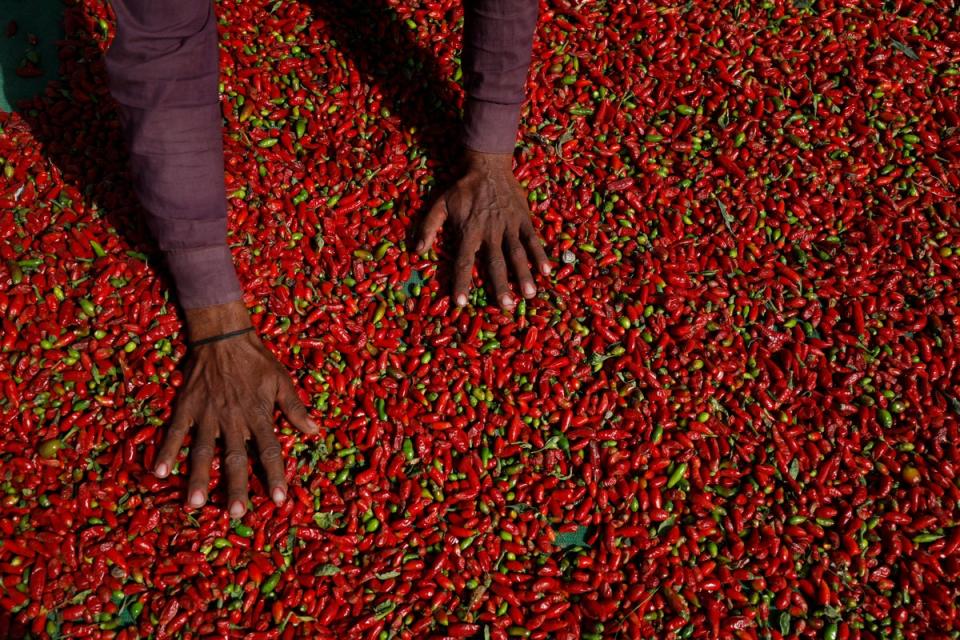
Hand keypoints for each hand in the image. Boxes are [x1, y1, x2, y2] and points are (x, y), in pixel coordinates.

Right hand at [152, 301, 317, 517]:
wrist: (224, 336)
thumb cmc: (257, 361)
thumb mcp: (282, 381)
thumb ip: (296, 408)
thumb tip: (315, 431)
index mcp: (258, 415)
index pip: (269, 450)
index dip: (275, 475)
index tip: (280, 500)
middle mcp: (233, 419)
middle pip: (234, 458)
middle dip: (236, 487)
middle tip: (236, 514)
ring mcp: (207, 415)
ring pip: (202, 451)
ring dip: (198, 478)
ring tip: (195, 504)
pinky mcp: (186, 407)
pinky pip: (175, 432)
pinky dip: (167, 451)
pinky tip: (160, 473)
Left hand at [415, 149, 551, 309]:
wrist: (487, 165)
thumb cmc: (462, 188)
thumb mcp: (440, 204)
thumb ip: (428, 227)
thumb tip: (416, 251)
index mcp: (469, 231)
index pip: (463, 262)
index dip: (461, 283)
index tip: (460, 303)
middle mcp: (490, 232)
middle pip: (495, 263)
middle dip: (500, 285)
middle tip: (506, 307)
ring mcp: (509, 226)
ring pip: (516, 253)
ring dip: (523, 275)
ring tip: (529, 295)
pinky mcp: (523, 219)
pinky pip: (532, 239)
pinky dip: (539, 254)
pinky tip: (547, 271)